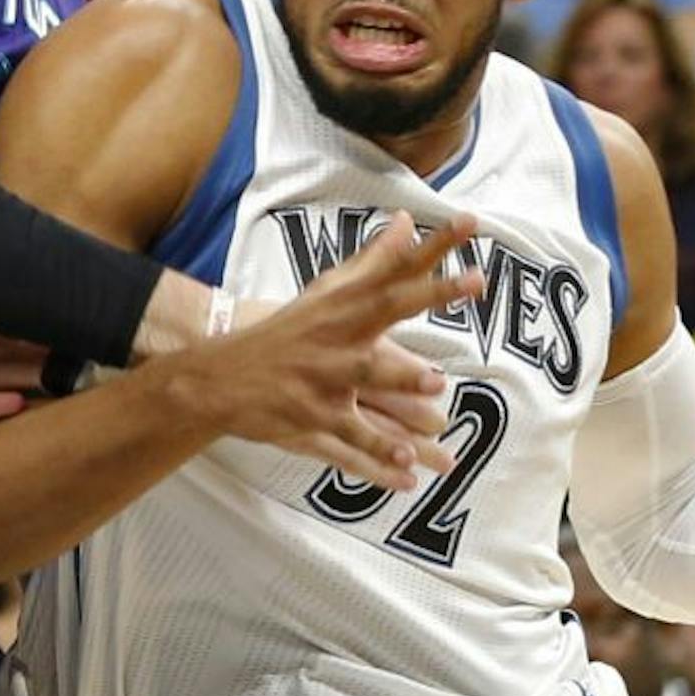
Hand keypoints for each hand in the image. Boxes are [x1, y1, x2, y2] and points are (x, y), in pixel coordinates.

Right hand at [147, 212, 480, 490]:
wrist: (220, 376)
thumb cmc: (285, 332)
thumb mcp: (326, 292)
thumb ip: (373, 261)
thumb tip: (408, 221)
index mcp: (345, 304)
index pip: (397, 268)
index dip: (435, 246)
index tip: (470, 222)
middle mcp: (338, 335)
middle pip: (387, 309)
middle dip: (428, 294)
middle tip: (474, 282)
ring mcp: (324, 379)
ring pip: (367, 378)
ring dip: (400, 381)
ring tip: (436, 387)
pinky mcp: (312, 421)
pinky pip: (351, 442)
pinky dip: (377, 460)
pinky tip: (408, 474)